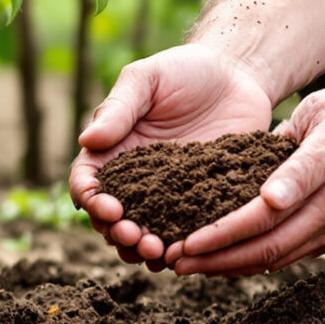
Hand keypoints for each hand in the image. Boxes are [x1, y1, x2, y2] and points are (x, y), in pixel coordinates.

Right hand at [69, 44, 278, 267]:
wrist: (237, 76)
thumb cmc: (185, 70)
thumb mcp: (147, 79)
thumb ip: (119, 108)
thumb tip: (87, 140)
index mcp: (112, 151)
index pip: (87, 183)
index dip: (92, 201)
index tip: (110, 208)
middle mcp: (135, 180)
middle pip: (111, 220)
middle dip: (118, 234)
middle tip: (137, 237)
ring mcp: (168, 196)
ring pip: (144, 235)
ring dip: (144, 251)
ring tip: (159, 253)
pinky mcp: (202, 203)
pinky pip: (186, 233)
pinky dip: (183, 249)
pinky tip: (190, 252)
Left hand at [168, 73, 324, 277]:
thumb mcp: (321, 109)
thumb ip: (283, 145)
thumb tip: (245, 178)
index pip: (269, 211)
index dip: (226, 231)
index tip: (190, 241)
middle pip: (270, 246)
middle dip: (217, 259)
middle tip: (174, 260)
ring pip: (280, 258)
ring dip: (232, 266)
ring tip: (189, 265)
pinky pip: (294, 253)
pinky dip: (256, 259)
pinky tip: (225, 257)